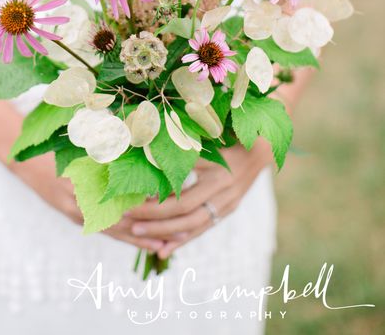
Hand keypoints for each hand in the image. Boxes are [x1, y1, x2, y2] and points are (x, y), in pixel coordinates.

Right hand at [11, 152, 164, 252]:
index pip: (117, 193)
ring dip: (140, 238)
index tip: (165, 200)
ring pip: (113, 228)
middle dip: (148, 224)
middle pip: (119, 216)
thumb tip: (135, 143)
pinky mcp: (74, 215)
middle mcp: (80, 197)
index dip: (141, 199)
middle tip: (176, 228)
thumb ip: (103, 148)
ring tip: (165, 244)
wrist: (24, 160)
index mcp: (83, 176)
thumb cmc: (54, 145)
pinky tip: (142, 243)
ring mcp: (76, 209)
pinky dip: (124, 237)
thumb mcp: (78, 143)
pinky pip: (103, 229)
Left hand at [125, 138, 272, 258]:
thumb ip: (181, 154)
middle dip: (156, 222)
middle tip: (130, 224)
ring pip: (194, 227)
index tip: (133, 204)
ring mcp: (226, 206)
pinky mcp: (226, 211)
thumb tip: (148, 162)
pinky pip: (202, 229)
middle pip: (185, 216)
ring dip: (166, 235)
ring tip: (141, 238)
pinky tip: (164, 251)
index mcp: (216, 177)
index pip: (182, 199)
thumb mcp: (205, 144)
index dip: (157, 206)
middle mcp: (222, 195)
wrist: (260, 148)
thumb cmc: (227, 139)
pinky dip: (183, 241)